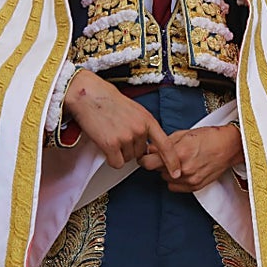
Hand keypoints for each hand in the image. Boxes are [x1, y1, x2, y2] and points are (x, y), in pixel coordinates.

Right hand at [63, 70, 181, 175]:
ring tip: (111, 134)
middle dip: (130, 148)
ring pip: (128, 159)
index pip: (166, 145)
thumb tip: (148, 144)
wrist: (89, 95)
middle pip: (140, 154)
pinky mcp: (111, 144)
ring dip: (119, 152)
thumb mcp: (135, 110)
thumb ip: (143, 126)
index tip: (177, 171)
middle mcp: (139, 129)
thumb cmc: (108, 101)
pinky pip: (116, 163)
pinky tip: (106, 144)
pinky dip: (111, 158)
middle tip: (118, 133)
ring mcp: (126, 137)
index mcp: (147, 120)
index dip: (172, 160)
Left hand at [138, 125, 242, 192]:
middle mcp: (183, 168)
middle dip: (157, 163)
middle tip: (163, 156)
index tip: (144, 157)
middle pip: (156, 171)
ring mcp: (190, 179)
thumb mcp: (183, 134)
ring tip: (178, 161)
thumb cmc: (209, 137)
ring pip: (165, 179)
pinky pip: (175, 187)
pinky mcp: (195, 186)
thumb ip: (164, 143)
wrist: (229, 146)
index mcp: (179, 153)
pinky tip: (182, 170)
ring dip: (167, 172)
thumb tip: (150, 149)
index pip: (149, 162)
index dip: (144, 159)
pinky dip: (175, 180)